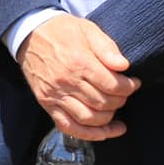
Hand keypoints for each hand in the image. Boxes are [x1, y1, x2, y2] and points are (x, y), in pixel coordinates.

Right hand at [18, 14, 139, 140]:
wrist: (29, 33)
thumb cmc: (62, 30)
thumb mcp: (88, 30)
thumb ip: (107, 48)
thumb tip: (124, 66)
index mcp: (79, 62)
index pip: (112, 85)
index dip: (128, 87)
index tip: (134, 83)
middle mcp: (67, 82)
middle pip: (103, 103)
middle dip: (120, 101)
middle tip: (124, 94)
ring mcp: (55, 95)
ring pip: (88, 119)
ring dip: (108, 119)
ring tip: (115, 110)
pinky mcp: (47, 104)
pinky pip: (68, 127)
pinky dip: (89, 134)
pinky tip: (104, 133)